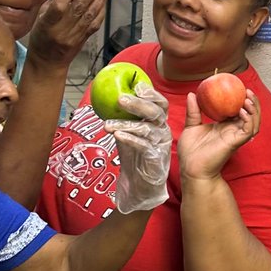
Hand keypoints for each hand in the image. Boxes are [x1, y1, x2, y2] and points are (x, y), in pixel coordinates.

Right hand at [27, 0, 113, 66]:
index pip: (59, 7)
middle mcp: (62, 31)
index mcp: (47, 24)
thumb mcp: (40, 17)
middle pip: (79, 8)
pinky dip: (101, 10)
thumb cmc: (42, 37)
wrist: (49, 62)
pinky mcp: (84, 40)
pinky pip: (95, 23)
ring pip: (90, 15)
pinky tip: (105, 0)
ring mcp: (74, 37)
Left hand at [104, 83, 171, 213]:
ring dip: (125, 124)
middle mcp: (163, 131)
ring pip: (146, 129)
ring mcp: (161, 145)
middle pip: (155, 112)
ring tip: (108, 124)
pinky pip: (143, 145)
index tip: (137, 86)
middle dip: (138, 104)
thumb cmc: (134, 156)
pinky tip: (117, 135)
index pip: (160, 103)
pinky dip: (130, 139)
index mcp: (159, 122)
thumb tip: (107, 97)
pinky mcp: (156, 158)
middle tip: (120, 99)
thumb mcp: (127, 132)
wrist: (139, 184)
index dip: (151, 93)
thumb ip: (123, 117)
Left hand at [177, 89, 259, 181]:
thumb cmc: (191, 152)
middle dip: (253, 103)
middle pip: (250, 115)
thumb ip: (193, 111)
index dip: (242, 100)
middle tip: (248, 91)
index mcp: (224, 127)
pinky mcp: (235, 143)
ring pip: (253, 123)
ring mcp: (235, 137)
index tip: (239, 88)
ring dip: (254, 110)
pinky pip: (247, 131)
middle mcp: (232, 131)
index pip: (238, 111)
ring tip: (248, 99)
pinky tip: (242, 111)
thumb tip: (192, 94)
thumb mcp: (190, 126)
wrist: (191, 168)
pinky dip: (248, 120)